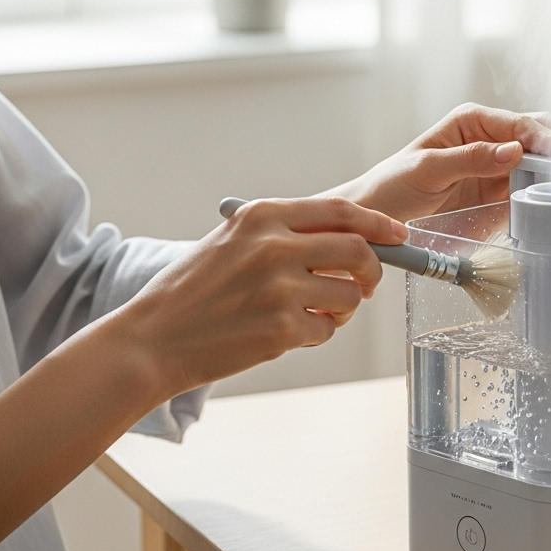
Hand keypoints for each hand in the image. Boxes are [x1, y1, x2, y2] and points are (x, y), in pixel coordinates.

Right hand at [0, 196, 405, 550]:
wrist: (151, 340)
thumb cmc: (190, 293)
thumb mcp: (231, 242)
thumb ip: (283, 235)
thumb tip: (345, 238)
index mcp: (263, 216)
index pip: (342, 211)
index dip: (379, 223)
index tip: (399, 234)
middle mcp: (275, 246)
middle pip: (359, 250)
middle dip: (372, 270)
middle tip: (363, 284)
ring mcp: (281, 288)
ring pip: (350, 294)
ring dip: (344, 308)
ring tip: (316, 315)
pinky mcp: (282, 329)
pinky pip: (327, 330)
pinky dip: (317, 334)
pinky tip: (287, 334)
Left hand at [330, 103, 550, 222]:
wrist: (375, 220)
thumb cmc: (391, 186)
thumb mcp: (425, 169)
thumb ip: (469, 159)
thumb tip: (514, 151)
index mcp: (473, 123)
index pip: (522, 126)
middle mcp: (490, 140)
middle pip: (542, 134)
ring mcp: (499, 168)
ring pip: (546, 158)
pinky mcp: (501, 195)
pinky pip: (536, 186)